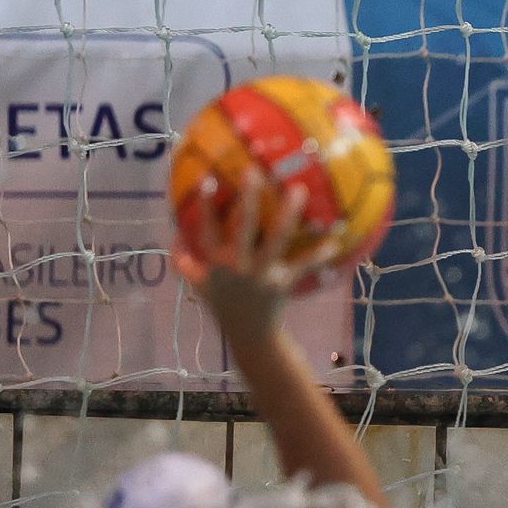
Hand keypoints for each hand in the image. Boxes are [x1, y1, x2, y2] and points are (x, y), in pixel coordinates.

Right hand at [172, 172, 331, 344]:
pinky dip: (320, 254)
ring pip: (276, 238)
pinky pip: (303, 264)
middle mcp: (238, 265)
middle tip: (254, 172)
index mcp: (216, 262)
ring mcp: (261, 274)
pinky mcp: (282, 283)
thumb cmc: (224, 306)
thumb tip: (172, 238)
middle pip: (243, 226)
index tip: (208, 179)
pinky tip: (335, 240)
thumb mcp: (199, 286)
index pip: (206, 229)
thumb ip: (185, 263)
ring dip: (288, 214)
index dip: (206, 206)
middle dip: (248, 198)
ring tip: (299, 191)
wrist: (249, 335)